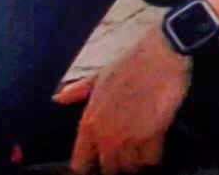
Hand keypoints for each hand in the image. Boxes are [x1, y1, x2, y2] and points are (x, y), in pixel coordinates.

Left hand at [57, 25, 193, 173]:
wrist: (160, 54)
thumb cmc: (129, 63)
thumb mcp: (99, 76)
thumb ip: (79, 91)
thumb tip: (58, 98)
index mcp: (89, 124)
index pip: (80, 164)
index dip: (90, 165)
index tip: (100, 160)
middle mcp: (105, 137)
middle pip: (108, 169)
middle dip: (116, 164)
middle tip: (126, 154)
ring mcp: (129, 138)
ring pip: (130, 168)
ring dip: (136, 162)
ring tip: (142, 152)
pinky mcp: (153, 136)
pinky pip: (152, 159)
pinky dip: (154, 156)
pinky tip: (157, 147)